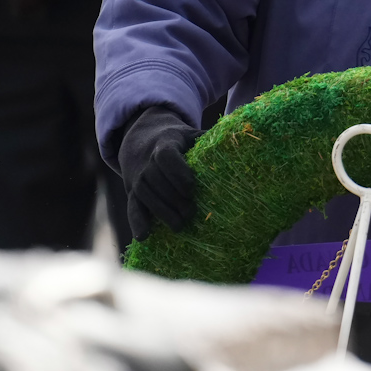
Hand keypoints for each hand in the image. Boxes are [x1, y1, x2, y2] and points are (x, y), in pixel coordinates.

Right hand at [117, 105, 197, 239]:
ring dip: (162, 212)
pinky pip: (132, 206)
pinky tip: (144, 236)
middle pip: (156, 179)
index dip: (177, 172)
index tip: (191, 187)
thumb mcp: (191, 134)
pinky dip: (137, 221)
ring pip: (145, 194)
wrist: (143, 139)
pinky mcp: (132, 191)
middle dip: (174, 198)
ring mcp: (138, 177)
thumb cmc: (177, 140)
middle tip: (191, 212)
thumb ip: (209, 138)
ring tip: (180, 225)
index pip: (165, 156)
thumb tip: (238, 138)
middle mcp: (147, 160)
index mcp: (165, 143)